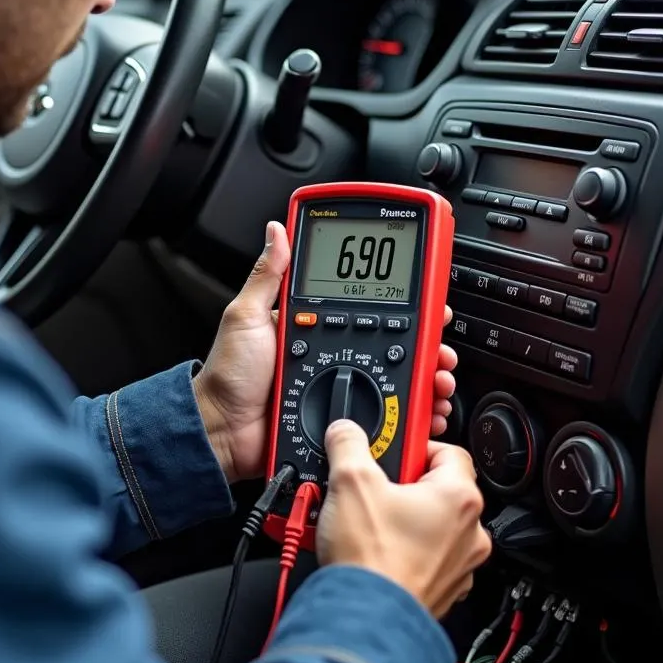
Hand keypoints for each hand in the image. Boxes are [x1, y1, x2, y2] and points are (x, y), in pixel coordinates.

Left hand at [193, 221, 459, 482]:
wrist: (223, 432)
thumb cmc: (229, 376)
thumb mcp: (245, 316)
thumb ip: (267, 276)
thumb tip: (278, 230)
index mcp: (312, 324)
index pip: (363, 304)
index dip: (398, 299)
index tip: (423, 295)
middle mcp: (331, 352)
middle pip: (392, 341)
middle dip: (424, 339)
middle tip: (439, 339)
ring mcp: (339, 386)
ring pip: (396, 376)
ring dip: (425, 374)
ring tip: (437, 375)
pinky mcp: (344, 418)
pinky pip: (385, 415)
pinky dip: (411, 412)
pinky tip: (426, 407)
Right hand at [316, 422, 491, 618]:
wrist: (366, 621)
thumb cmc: (371, 560)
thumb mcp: (349, 481)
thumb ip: (349, 444)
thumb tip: (346, 432)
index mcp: (459, 497)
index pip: (449, 450)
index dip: (416, 445)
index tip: (392, 451)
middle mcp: (471, 532)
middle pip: (439, 488)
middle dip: (405, 483)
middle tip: (373, 486)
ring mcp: (460, 566)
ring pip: (433, 525)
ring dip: (405, 518)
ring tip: (368, 519)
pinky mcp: (443, 590)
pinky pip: (427, 557)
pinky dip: (406, 550)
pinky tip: (376, 549)